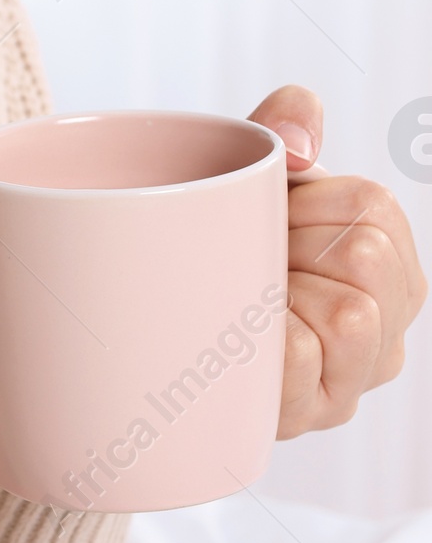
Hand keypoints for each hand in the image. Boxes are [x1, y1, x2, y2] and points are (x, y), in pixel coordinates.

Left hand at [248, 85, 427, 437]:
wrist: (155, 314)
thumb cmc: (220, 241)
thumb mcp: (256, 174)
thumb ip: (286, 123)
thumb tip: (299, 142)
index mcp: (388, 265)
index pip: (373, 206)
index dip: (305, 201)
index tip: (270, 217)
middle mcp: (385, 330)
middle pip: (367, 257)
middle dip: (294, 244)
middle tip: (255, 262)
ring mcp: (349, 381)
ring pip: (350, 314)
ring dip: (283, 293)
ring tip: (250, 301)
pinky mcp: (303, 418)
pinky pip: (300, 361)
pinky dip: (268, 341)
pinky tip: (242, 342)